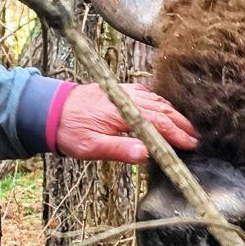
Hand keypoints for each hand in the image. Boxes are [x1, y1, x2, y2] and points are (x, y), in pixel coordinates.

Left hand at [56, 83, 197, 162]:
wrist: (49, 110)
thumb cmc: (69, 130)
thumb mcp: (91, 147)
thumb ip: (119, 149)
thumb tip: (145, 153)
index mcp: (124, 113)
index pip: (159, 123)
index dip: (177, 134)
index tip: (190, 144)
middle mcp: (127, 99)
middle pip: (162, 110)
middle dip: (181, 124)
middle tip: (195, 137)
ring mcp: (124, 93)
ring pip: (156, 101)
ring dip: (173, 113)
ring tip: (185, 126)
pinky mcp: (119, 91)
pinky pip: (146, 94)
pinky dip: (159, 102)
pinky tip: (163, 107)